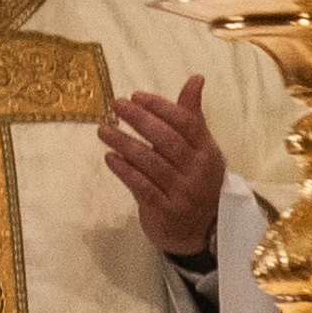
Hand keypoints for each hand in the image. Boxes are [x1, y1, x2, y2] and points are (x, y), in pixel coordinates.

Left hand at [101, 79, 228, 258]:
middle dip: (140, 120)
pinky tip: (110, 159)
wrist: (202, 233)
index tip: (136, 96)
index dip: (161, 107)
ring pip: (151, 163)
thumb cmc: (196, 182)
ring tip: (104, 130)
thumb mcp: (200, 149)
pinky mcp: (166, 211)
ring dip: (125, 144)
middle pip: (167, 140)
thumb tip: (196, 79)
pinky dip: (125, 171)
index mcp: (207, 151)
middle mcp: (198, 171)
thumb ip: (192, 116)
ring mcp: (182, 193)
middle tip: (116, 106)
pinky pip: (142, 187)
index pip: (186, 123)